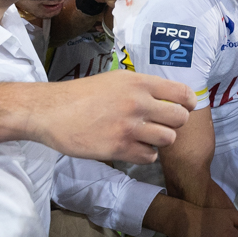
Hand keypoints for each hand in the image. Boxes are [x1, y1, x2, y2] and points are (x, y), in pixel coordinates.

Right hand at [30, 71, 193, 163]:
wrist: (50, 111)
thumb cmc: (82, 94)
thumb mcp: (116, 80)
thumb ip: (142, 88)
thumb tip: (167, 97)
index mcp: (139, 83)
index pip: (182, 93)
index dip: (187, 103)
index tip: (183, 108)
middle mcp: (138, 103)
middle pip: (180, 119)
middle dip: (174, 124)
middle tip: (161, 124)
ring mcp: (129, 127)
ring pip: (168, 140)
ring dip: (159, 141)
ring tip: (145, 137)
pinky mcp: (118, 148)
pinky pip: (148, 157)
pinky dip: (144, 155)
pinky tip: (133, 148)